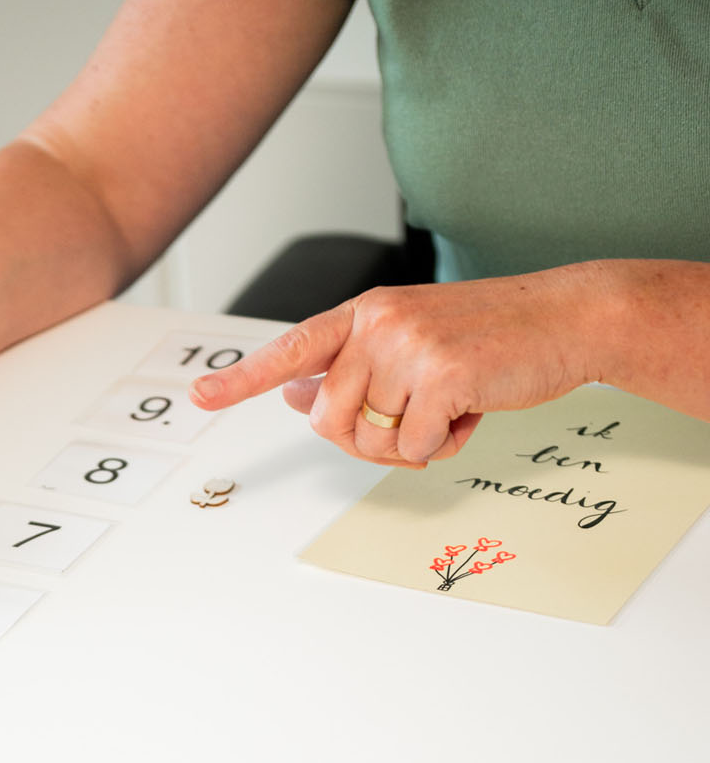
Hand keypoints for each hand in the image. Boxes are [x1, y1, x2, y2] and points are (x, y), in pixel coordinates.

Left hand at [190, 266, 600, 467]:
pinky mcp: (442, 375)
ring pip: (372, 441)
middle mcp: (378, 324)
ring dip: (411, 447)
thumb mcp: (411, 341)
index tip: (199, 396)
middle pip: (329, 422)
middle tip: (413, 424)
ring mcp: (408, 347)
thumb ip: (354, 366)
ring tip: (448, 409)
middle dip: (367, 442)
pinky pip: (416, 448)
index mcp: (366, 313)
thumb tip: (297, 395)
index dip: (243, 379)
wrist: (563, 318)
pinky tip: (470, 413)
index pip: (292, 348)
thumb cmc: (489, 336)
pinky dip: (445, 446)